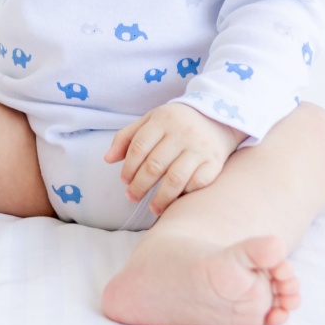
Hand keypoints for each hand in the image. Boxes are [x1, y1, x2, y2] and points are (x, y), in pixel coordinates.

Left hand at [105, 103, 246, 215]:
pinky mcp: (215, 161)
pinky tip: (177, 200)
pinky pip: (199, 182)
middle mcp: (182, 133)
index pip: (139, 147)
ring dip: (161, 198)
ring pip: (175, 178)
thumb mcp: (150, 120)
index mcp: (163, 120)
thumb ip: (127, 137)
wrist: (217, 116)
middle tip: (132, 197)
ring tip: (153, 208)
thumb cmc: (175, 123)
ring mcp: (200, 147)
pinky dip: (186, 194)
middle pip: (154, 165)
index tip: (124, 181)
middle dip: (140, 186)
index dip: (128, 167)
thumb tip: (107, 159)